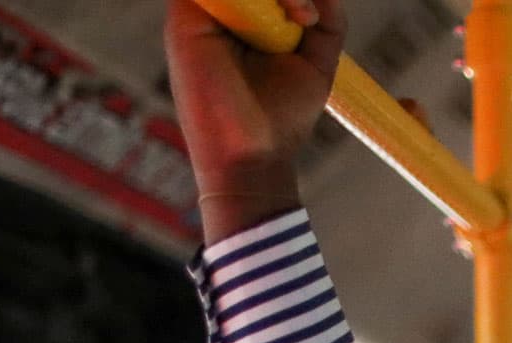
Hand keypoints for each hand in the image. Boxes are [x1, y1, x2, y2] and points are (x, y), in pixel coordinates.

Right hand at [163, 0, 345, 242]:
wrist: (252, 158)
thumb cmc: (280, 118)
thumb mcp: (317, 62)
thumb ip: (326, 22)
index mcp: (247, 17)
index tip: (311, 15)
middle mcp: (221, 12)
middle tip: (306, 14)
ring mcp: (200, 14)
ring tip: (299, 14)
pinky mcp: (185, 21)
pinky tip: (283, 13)